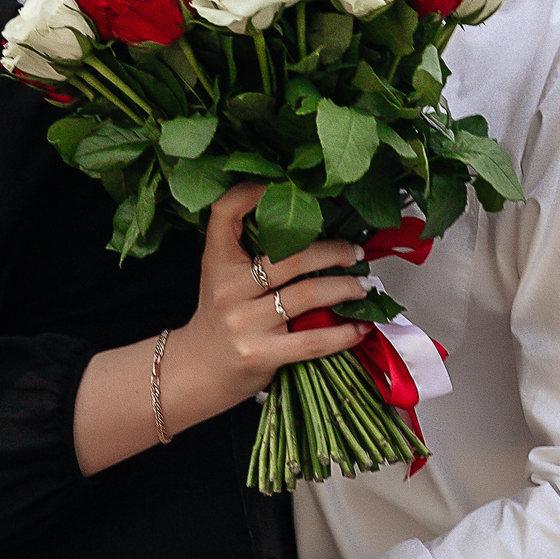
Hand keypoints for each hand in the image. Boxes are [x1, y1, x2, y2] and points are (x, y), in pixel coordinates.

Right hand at [160, 185, 368, 427]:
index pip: (225, 212)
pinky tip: (360, 329)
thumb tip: (311, 228)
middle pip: (289, 256)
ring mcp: (244, 323)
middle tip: (355, 253)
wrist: (197, 370)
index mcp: (217, 261)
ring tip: (362, 286)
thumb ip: (250, 252)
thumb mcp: (220, 276)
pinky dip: (342, 334)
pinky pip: (312, 340)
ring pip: (307, 294)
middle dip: (332, 252)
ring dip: (345, 288)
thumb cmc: (219, 317)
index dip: (252, 192)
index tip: (287, 188)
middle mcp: (228, 288)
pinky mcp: (260, 354)